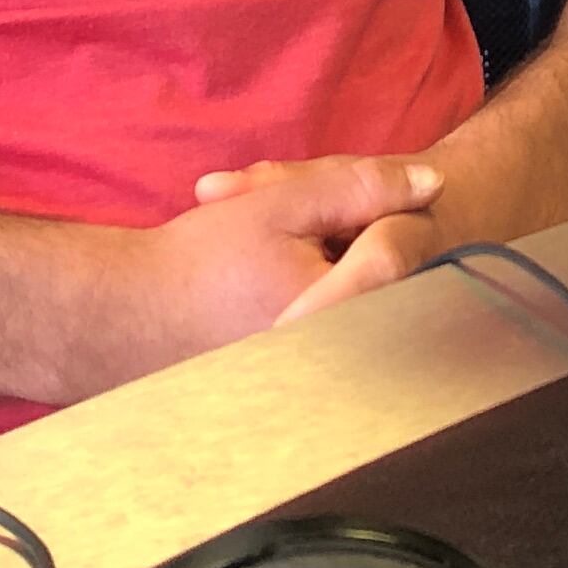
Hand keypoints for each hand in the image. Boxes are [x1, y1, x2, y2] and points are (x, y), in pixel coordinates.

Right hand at [143, 155, 441, 357]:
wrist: (131, 314)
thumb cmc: (202, 259)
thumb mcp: (284, 204)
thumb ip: (363, 187)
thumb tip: (435, 183)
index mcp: (347, 309)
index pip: (406, 248)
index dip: (380, 214)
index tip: (328, 212)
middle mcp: (345, 353)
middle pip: (387, 278)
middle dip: (354, 243)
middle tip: (287, 243)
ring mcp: (326, 373)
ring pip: (361, 299)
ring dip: (332, 268)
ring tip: (268, 267)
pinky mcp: (306, 383)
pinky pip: (335, 326)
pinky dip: (315, 295)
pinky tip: (270, 290)